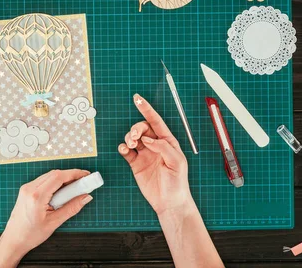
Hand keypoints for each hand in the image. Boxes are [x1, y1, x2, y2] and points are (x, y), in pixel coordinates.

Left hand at [0, 169, 92, 267]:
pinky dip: (54, 183)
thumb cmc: (29, 235)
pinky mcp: (26, 190)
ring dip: (63, 180)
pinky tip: (61, 192)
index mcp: (36, 197)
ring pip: (49, 176)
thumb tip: (85, 198)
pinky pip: (43, 181)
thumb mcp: (54, 223)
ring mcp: (26, 188)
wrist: (13, 240)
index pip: (58, 177)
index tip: (85, 175)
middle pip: (54, 174)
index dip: (74, 174)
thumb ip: (71, 208)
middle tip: (83, 183)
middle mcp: (29, 189)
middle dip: (70, 176)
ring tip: (74, 189)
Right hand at [118, 94, 193, 216]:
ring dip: (129, 137)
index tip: (137, 99)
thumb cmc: (177, 183)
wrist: (169, 202)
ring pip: (133, 138)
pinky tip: (125, 150)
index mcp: (168, 141)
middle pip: (142, 128)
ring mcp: (145, 154)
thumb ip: (163, 147)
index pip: (156, 121)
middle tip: (135, 138)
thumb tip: (148, 139)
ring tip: (131, 145)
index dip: (147, 109)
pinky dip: (123, 148)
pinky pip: (126, 151)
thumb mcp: (177, 162)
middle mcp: (155, 145)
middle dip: (136, 128)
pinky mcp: (136, 164)